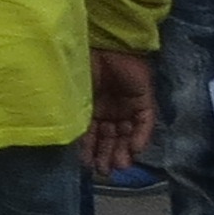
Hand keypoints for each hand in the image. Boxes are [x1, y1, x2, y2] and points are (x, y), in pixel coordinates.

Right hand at [86, 47, 156, 172]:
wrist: (106, 43)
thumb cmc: (82, 65)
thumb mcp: (74, 93)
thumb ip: (75, 114)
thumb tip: (69, 138)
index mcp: (90, 107)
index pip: (91, 134)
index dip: (89, 150)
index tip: (87, 166)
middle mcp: (109, 109)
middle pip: (110, 137)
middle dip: (107, 155)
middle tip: (105, 171)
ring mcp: (127, 106)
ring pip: (127, 134)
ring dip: (124, 150)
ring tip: (120, 166)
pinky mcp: (143, 101)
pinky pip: (144, 123)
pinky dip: (140, 136)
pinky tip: (134, 148)